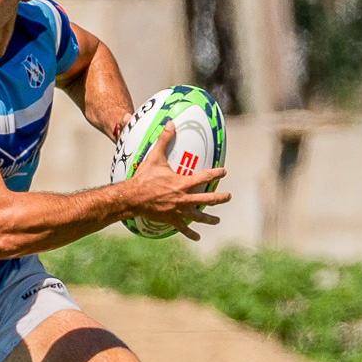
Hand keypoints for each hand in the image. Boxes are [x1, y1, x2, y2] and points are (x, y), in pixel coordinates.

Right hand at [121, 123, 229, 240]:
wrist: (132, 198)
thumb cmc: (144, 177)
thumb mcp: (155, 157)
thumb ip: (164, 140)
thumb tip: (170, 123)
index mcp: (183, 183)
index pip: (205, 177)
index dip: (217, 174)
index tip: (224, 171)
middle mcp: (184, 198)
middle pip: (208, 200)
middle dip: (220, 198)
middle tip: (228, 197)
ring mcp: (178, 211)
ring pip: (198, 216)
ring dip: (209, 219)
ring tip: (217, 220)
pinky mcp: (172, 220)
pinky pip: (183, 228)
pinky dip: (191, 233)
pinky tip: (197, 237)